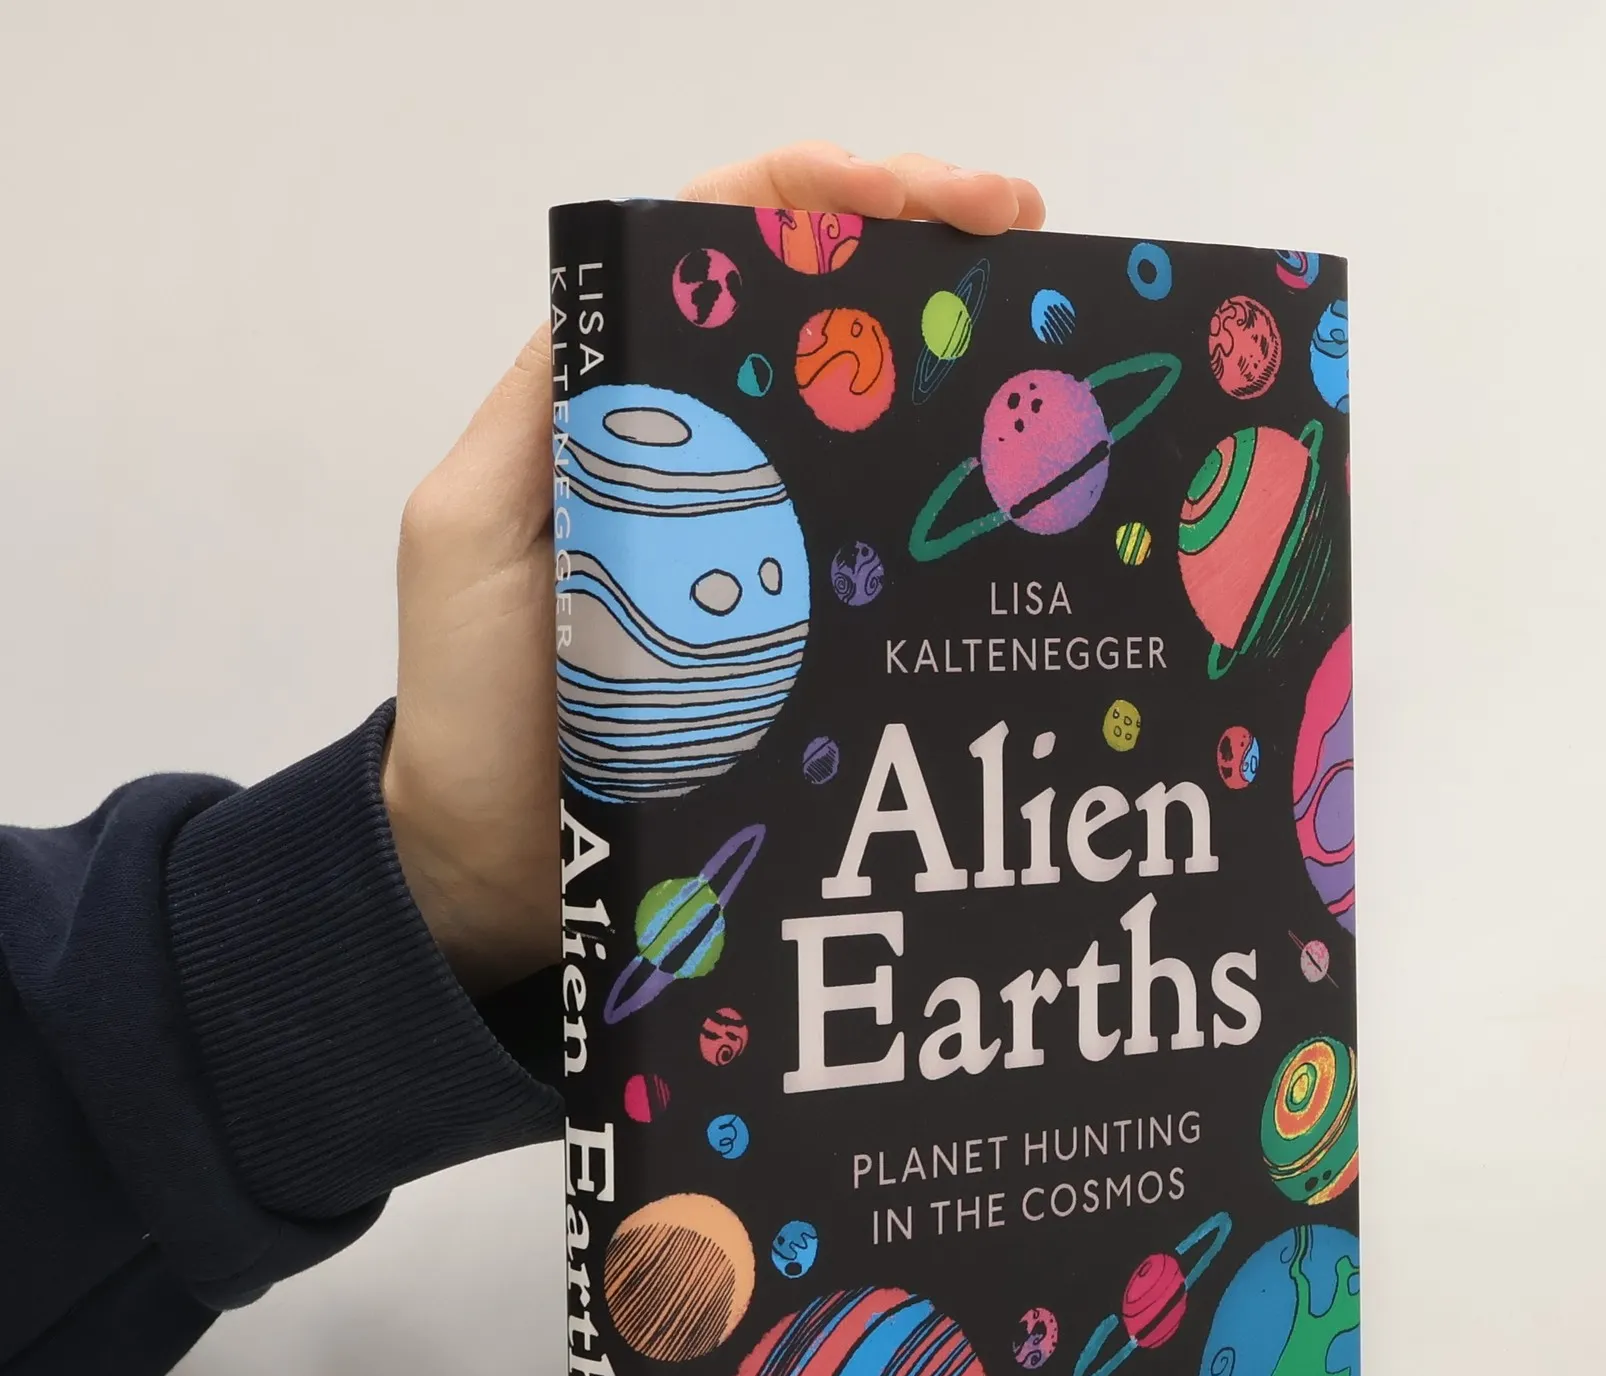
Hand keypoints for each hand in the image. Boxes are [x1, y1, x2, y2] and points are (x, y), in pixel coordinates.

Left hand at [386, 143, 1044, 998]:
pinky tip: (1011, 504)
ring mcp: (766, 547)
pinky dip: (944, 514)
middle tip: (1028, 249)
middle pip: (823, 317)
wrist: (502, 862)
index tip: (938, 201)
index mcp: (619, 405)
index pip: (724, 248)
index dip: (828, 196)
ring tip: (1043, 346)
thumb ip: (546, 419)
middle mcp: (706, 458)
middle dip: (926, 255)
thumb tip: (646, 303)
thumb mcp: (474, 531)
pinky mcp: (803, 633)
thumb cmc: (474, 700)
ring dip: (955, 373)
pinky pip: (880, 555)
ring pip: (868, 428)